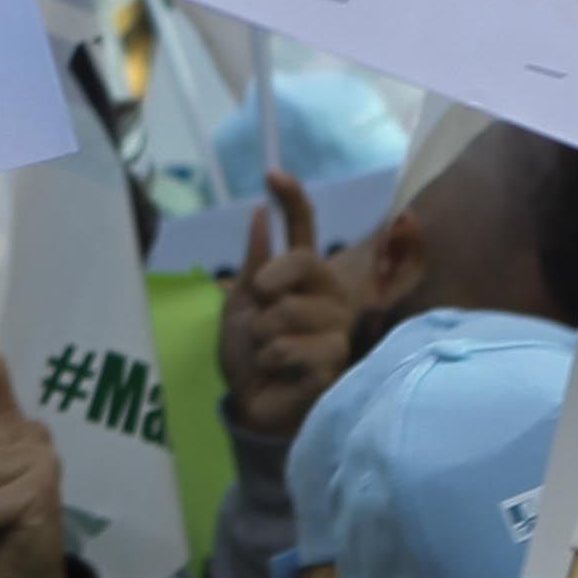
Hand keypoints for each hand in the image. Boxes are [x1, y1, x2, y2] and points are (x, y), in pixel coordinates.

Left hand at [217, 173, 359, 442]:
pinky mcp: (336, 362)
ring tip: (270, 357)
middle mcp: (328, 296)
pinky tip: (283, 375)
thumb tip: (259, 214)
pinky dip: (273, 362)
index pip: (305, 228)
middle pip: (299, 265)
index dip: (292, 199)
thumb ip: (254, 263)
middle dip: (264, 297)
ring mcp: (337, 328)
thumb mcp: (240, 305)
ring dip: (263, 337)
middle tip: (260, 327)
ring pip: (289, 310)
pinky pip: (291, 348)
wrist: (250, 404)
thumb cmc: (248, 356)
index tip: (271, 174)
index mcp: (304, 278)